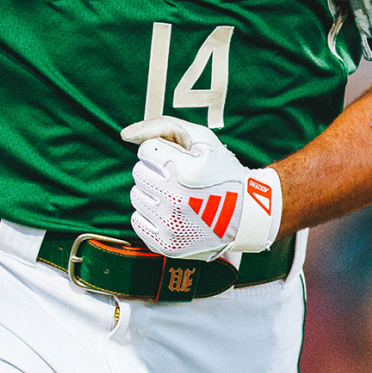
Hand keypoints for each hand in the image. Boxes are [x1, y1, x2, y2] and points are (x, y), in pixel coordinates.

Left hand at [122, 116, 280, 263]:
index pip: (146, 151)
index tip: (181, 160)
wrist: (246, 215)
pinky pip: (137, 221)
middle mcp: (175, 201)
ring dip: (152, 192)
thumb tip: (125, 135)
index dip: (163, 151)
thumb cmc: (221, 171)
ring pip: (137, 196)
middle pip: (138, 172)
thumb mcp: (202, 139)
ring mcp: (170, 226)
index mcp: (184, 172)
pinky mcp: (167, 246)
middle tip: (179, 178)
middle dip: (156, 170)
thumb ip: (162, 126)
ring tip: (177, 196)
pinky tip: (172, 213)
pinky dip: (151, 215)